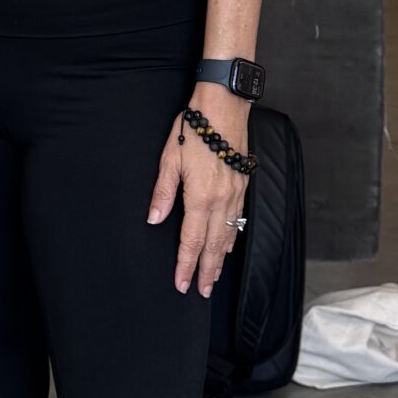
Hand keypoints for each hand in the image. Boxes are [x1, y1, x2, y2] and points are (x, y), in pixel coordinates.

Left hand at [147, 83, 252, 297]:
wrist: (225, 106)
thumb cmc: (195, 127)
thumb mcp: (170, 158)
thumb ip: (163, 192)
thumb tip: (154, 219)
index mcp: (201, 197)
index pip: (191, 241)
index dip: (186, 265)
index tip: (182, 284)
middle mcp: (222, 200)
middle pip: (213, 246)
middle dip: (207, 271)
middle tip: (201, 292)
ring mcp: (236, 194)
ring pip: (228, 235)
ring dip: (220, 258)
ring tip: (214, 276)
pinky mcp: (243, 185)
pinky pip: (238, 220)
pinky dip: (232, 237)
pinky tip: (228, 244)